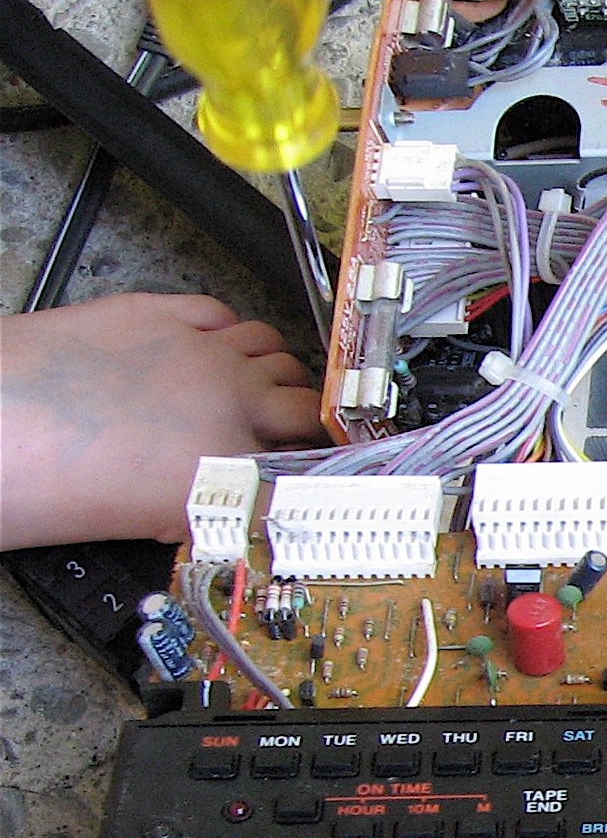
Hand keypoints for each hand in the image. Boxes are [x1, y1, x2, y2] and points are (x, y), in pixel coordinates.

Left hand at [0, 294, 320, 548]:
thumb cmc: (61, 482)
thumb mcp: (164, 524)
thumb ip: (228, 506)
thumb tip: (258, 502)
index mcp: (236, 459)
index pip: (311, 460)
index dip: (315, 463)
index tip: (310, 466)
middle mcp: (232, 398)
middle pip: (306, 400)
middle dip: (305, 416)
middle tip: (293, 428)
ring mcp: (198, 350)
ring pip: (274, 348)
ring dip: (275, 369)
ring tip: (257, 384)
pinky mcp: (159, 313)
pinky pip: (223, 314)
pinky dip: (231, 332)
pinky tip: (217, 348)